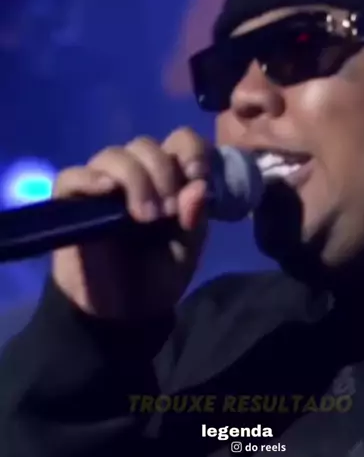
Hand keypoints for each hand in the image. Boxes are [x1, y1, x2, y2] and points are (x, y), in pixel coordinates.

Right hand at [52, 129, 210, 318]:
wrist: (122, 314)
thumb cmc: (156, 279)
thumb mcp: (186, 253)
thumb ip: (194, 221)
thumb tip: (199, 187)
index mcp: (168, 182)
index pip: (179, 142)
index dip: (191, 151)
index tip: (198, 177)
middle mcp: (135, 176)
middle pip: (145, 146)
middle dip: (162, 172)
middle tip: (168, 212)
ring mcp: (102, 186)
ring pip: (113, 156)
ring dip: (135, 178)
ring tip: (145, 217)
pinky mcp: (71, 203)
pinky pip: (73, 177)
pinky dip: (90, 179)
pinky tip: (106, 191)